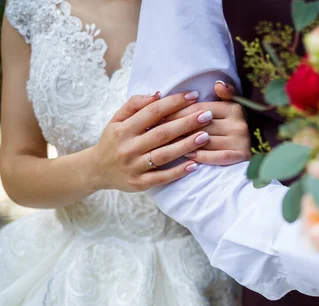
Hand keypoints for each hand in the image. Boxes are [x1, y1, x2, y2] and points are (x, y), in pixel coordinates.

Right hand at [89, 91, 212, 191]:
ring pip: (164, 155)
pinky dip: (178, 172)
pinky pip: (161, 177)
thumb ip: (134, 105)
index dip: (173, 103)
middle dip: (186, 123)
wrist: (96, 170)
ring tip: (205, 137)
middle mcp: (128, 147)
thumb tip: (158, 94)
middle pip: (162, 133)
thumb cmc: (113, 140)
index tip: (193, 95)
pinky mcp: (139, 183)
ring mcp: (134, 166)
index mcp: (123, 129)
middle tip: (207, 115)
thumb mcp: (117, 120)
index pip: (152, 112)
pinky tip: (194, 165)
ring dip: (186, 146)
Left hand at [162, 81, 251, 165]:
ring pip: (207, 141)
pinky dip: (201, 156)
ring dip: (186, 143)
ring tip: (167, 145)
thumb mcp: (230, 108)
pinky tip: (187, 156)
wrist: (253, 151)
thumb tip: (217, 84)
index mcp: (234, 108)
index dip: (178, 112)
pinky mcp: (241, 156)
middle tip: (157, 132)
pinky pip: (217, 156)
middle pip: (201, 124)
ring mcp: (241, 140)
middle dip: (177, 128)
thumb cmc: (233, 128)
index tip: (159, 116)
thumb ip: (224, 94)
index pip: (199, 109)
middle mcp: (239, 123)